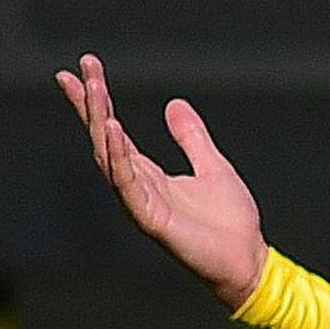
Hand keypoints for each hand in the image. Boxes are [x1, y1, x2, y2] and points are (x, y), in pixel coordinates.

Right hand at [57, 54, 267, 309]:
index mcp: (148, 175)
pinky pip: (128, 184)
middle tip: (82, 67)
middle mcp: (137, 186)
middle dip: (90, 102)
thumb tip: (174, 104)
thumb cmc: (231, 223)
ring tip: (93, 88)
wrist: (248, 261)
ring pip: (109, 156)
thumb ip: (192, 137)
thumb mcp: (212, 166)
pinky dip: (118, 156)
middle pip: (104, 138)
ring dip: (99, 120)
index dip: (96, 102)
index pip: (112, 132)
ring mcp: (140, 203)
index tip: (83, 69)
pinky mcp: (151, 220)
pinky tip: (112, 128)